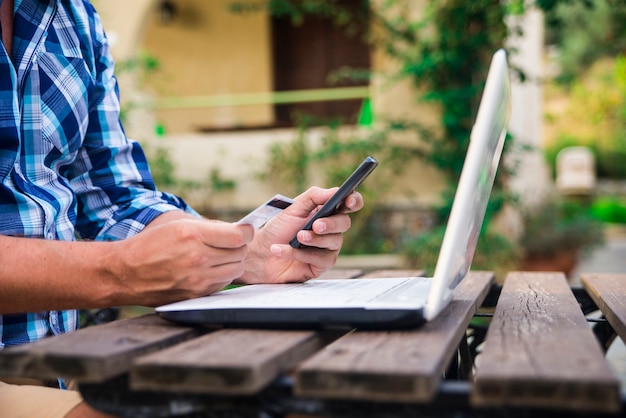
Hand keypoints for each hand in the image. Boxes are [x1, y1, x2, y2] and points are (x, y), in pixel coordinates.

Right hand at [112, 216, 253, 305]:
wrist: (126, 273)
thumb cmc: (152, 243)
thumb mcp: (179, 224)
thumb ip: (211, 227)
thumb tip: (238, 230)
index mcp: (193, 235)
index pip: (239, 236)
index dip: (246, 232)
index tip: (244, 230)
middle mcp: (198, 258)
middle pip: (241, 253)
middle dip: (238, 246)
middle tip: (228, 243)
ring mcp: (198, 279)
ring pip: (236, 270)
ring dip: (232, 261)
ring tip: (217, 256)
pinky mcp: (196, 294)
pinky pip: (223, 284)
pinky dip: (222, 276)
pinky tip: (208, 269)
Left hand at [238, 186, 362, 283]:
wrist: (260, 254)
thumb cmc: (277, 229)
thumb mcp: (292, 208)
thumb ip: (314, 196)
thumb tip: (335, 191)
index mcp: (326, 211)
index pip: (349, 204)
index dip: (354, 201)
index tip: (349, 200)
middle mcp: (330, 229)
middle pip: (344, 223)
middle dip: (331, 224)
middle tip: (316, 225)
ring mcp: (327, 248)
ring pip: (334, 242)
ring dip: (314, 239)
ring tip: (297, 237)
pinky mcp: (321, 265)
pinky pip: (321, 259)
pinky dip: (300, 254)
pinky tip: (283, 250)